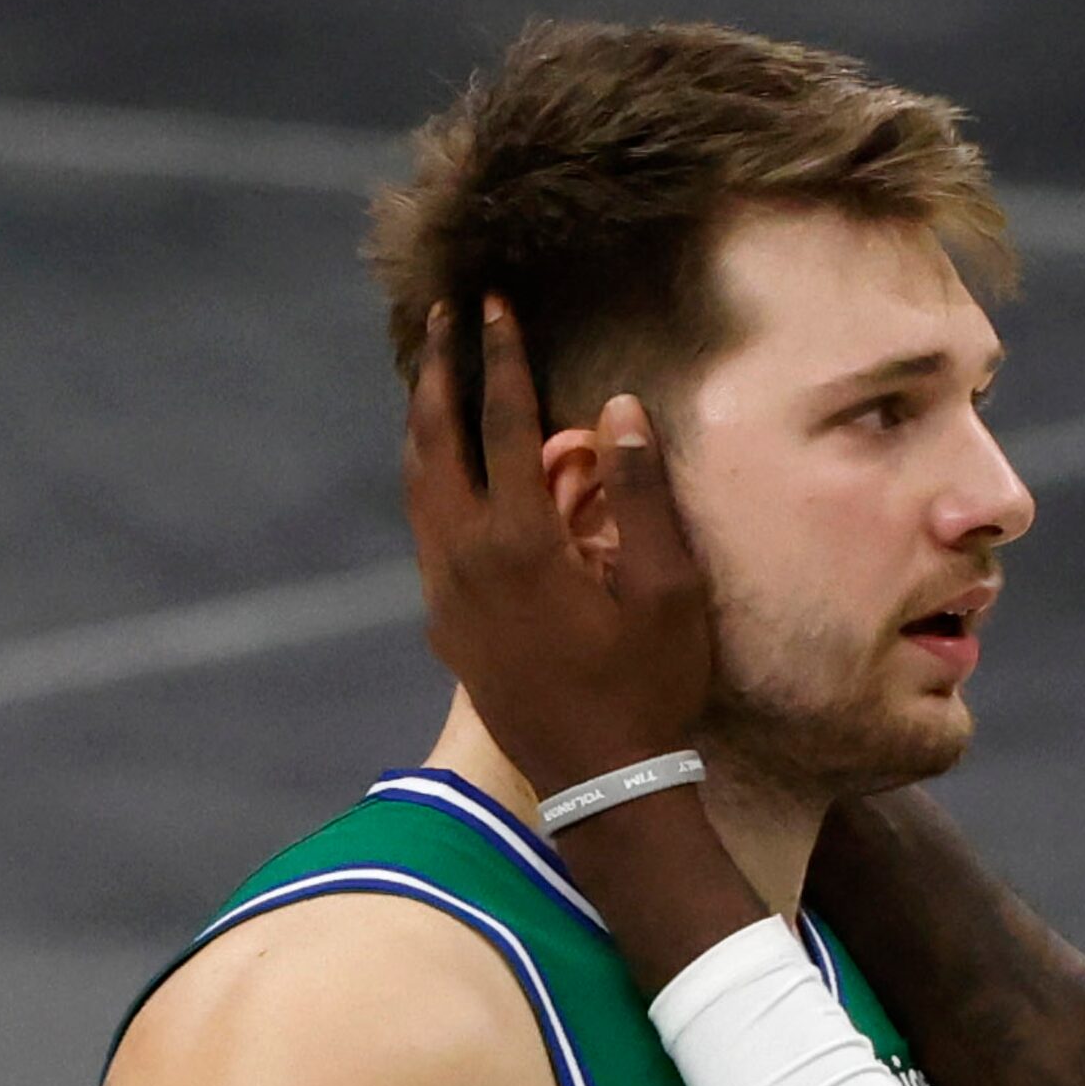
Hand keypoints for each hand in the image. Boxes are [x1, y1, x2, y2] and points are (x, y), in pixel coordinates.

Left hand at [404, 296, 711, 795]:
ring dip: (423, 424)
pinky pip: (425, 531)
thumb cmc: (649, 686)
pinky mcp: (446, 624)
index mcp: (520, 541)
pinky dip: (429, 480)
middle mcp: (466, 558)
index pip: (505, 424)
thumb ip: (642, 494)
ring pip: (417, 487)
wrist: (601, 782)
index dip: (503, 358)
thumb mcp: (667, 590)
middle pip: (433, 442)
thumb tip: (619, 409)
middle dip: (437, 372)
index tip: (495, 303)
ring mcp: (447, 594)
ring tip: (432, 379)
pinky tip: (445, 472)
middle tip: (441, 318)